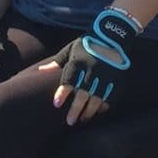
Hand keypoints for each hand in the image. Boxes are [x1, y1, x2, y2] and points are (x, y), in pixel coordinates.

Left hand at [48, 9, 140, 124]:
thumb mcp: (70, 50)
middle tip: (69, 121)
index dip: (62, 93)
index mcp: (78, 62)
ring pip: (97, 98)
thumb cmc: (86, 45)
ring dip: (89, 111)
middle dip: (76, 109)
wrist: (112, 37)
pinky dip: (103, 106)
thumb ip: (57, 63)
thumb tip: (40, 71)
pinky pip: (110, 96)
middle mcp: (92, 69)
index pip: (69, 80)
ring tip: (82, 119)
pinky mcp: (116, 79)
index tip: (56, 104)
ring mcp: (105, 75)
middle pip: (83, 93)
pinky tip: (97, 112)